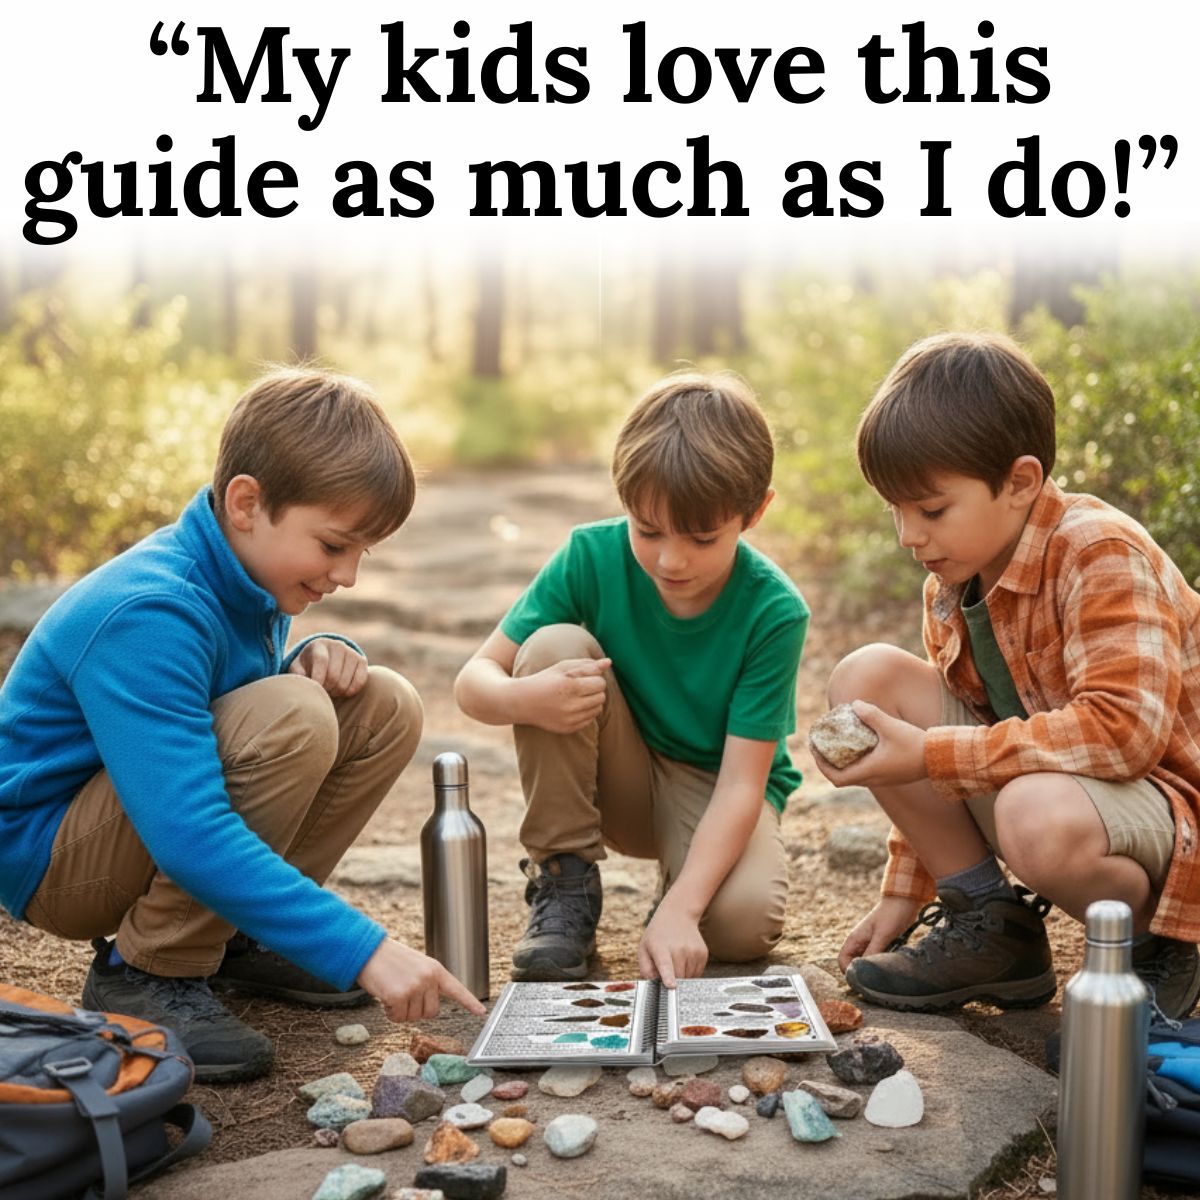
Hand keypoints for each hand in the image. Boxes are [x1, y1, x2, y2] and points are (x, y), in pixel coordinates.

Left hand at [288, 639, 367, 696]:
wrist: (326, 659)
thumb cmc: (308, 666)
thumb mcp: (298, 668)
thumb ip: (297, 674)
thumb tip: (307, 682)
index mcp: (319, 644)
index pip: (321, 661)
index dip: (317, 679)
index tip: (314, 689)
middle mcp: (337, 645)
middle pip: (334, 675)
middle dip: (326, 689)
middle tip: (322, 692)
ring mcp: (351, 652)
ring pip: (345, 682)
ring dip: (336, 692)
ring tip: (330, 691)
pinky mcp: (362, 661)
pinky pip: (359, 682)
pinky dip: (350, 691)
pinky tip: (342, 691)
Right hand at [358, 938, 486, 1021]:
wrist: (369, 951)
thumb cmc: (390, 960)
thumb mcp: (416, 966)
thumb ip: (427, 983)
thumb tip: (430, 1008)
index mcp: (435, 969)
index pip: (456, 988)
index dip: (469, 1002)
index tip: (481, 1012)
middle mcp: (428, 978)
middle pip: (431, 1012)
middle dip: (416, 1010)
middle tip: (403, 995)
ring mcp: (415, 987)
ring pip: (413, 1017)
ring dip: (400, 1011)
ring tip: (392, 991)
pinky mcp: (399, 996)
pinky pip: (397, 1018)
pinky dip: (389, 1013)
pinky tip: (385, 997)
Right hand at [514, 657, 611, 733]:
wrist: (523, 702)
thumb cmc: (545, 680)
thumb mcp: (563, 668)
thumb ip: (587, 665)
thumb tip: (609, 662)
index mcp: (570, 687)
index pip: (600, 683)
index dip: (595, 678)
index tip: (584, 678)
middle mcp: (571, 705)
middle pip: (601, 697)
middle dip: (594, 690)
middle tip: (580, 687)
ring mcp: (570, 719)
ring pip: (598, 709)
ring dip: (592, 701)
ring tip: (577, 696)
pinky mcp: (568, 729)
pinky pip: (590, 720)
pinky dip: (586, 712)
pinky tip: (573, 707)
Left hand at [637, 901, 707, 987]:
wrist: (678, 915)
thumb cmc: (658, 935)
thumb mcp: (644, 948)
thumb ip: (645, 969)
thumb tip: (653, 983)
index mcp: (661, 949)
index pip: (666, 965)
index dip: (668, 977)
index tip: (671, 986)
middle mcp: (679, 949)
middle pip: (679, 978)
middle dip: (672, 980)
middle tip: (666, 968)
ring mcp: (693, 951)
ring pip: (689, 978)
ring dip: (682, 975)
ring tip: (676, 960)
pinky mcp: (703, 953)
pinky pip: (697, 973)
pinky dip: (690, 971)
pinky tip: (684, 959)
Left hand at [813, 701, 927, 789]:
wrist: (941, 758)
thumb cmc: (915, 744)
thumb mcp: (890, 726)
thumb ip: (870, 715)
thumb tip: (854, 704)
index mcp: (869, 772)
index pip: (836, 777)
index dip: (821, 765)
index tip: (814, 749)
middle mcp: (874, 780)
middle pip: (842, 778)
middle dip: (829, 763)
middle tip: (822, 745)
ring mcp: (883, 780)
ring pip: (855, 776)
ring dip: (843, 763)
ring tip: (838, 744)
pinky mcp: (892, 775)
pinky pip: (867, 772)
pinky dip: (857, 762)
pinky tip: (861, 745)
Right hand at [837, 896, 920, 973]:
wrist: (904, 901)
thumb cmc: (891, 915)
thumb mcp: (882, 935)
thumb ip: (872, 952)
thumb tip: (863, 970)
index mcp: (855, 939)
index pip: (842, 961)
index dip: (849, 972)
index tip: (863, 979)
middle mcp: (860, 942)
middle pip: (854, 963)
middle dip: (862, 972)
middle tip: (876, 979)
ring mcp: (870, 943)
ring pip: (866, 962)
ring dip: (873, 968)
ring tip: (884, 972)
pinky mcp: (881, 943)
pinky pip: (876, 958)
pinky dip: (881, 963)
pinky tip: (890, 964)